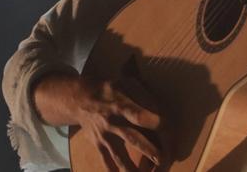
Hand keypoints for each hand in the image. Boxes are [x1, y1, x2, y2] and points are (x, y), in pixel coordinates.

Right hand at [33, 72, 164, 170]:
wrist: (79, 99)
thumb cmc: (109, 90)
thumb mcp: (124, 82)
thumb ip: (142, 90)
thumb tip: (162, 102)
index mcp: (120, 104)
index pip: (138, 115)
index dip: (153, 122)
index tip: (167, 130)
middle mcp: (112, 121)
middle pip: (132, 138)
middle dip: (148, 150)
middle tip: (163, 159)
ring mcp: (104, 135)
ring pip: (119, 154)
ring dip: (131, 167)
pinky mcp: (98, 144)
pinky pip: (106, 160)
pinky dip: (112, 170)